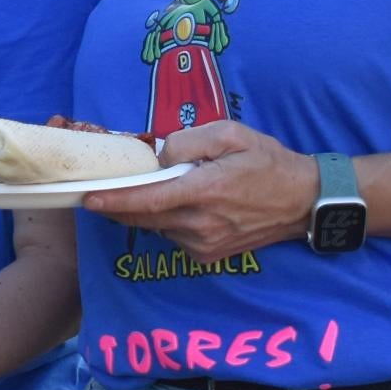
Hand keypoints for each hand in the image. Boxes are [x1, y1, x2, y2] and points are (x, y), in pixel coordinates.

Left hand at [81, 120, 318, 259]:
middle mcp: (202, 223)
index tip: (87, 198)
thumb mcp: (232, 134)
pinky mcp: (208, 255)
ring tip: (148, 190)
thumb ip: (190, 141)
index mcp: (206, 191)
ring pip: (156, 227)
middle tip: (97, 190)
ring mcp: (205, 244)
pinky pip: (172, 236)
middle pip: (143, 218)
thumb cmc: (267, 162)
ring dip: (144, 211)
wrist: (303, 201)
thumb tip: (160, 157)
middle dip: (116, 205)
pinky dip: (165, 221)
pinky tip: (178, 206)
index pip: (149, 200)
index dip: (114, 201)